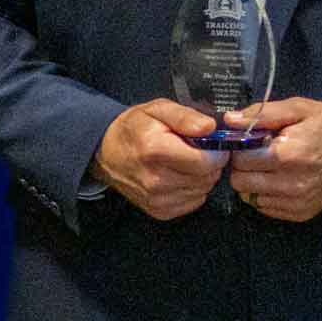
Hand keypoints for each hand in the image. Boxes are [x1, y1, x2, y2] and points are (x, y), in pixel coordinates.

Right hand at [95, 100, 228, 219]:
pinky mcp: (159, 211)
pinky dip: (192, 189)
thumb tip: (209, 127)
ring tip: (185, 163)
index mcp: (155, 150)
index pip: (206, 161)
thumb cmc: (134, 129)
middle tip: (196, 151)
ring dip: (201, 177)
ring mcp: (156, 198)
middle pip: (207, 177)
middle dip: (209, 163)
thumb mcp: (158, 109)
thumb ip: (185, 116)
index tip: (211, 144)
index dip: (215, 151)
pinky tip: (179, 176)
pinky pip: (193, 202)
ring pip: (203, 190)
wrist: (106, 152)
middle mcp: (155, 179)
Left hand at [222, 97, 321, 222]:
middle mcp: (289, 184)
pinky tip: (280, 180)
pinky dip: (267, 194)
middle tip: (257, 155)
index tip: (250, 142)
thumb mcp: (298, 109)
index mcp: (285, 155)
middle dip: (244, 166)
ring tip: (270, 167)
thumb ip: (262, 114)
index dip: (241, 148)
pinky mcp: (300, 213)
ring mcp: (295, 202)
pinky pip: (266, 208)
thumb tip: (230, 120)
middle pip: (240, 181)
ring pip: (250, 197)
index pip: (240, 159)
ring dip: (254, 182)